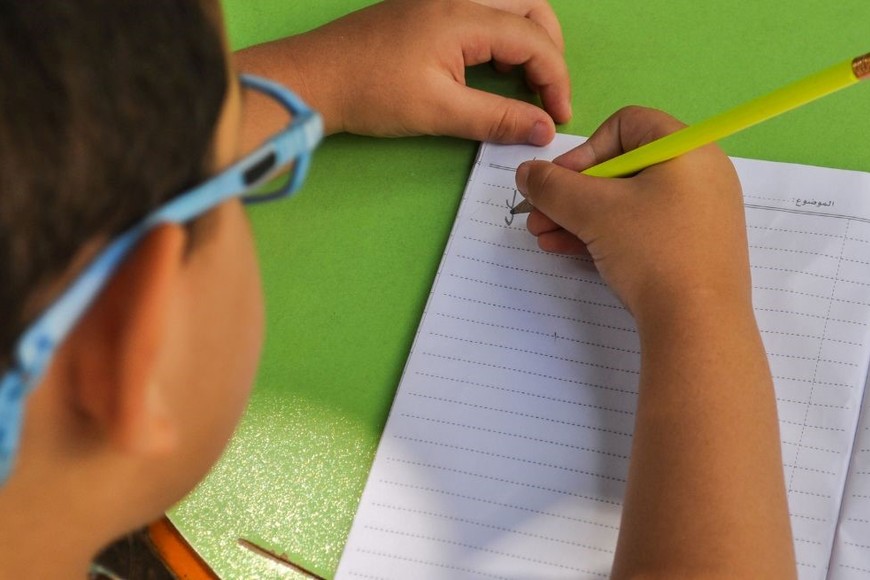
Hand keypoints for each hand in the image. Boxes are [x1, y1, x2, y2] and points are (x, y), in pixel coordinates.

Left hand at [236, 0, 570, 144]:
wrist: (314, 78)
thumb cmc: (370, 93)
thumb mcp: (439, 111)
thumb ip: (497, 118)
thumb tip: (542, 131)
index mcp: (463, 15)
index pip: (534, 39)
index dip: (555, 79)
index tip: (558, 117)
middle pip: (531, 6)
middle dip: (549, 49)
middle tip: (547, 93)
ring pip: (509, 3)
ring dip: (528, 37)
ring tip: (526, 81)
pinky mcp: (429, 6)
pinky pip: (484, 8)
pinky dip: (502, 33)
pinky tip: (494, 66)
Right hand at [515, 106, 748, 318]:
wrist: (699, 326)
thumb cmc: (652, 251)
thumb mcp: (593, 212)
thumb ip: (552, 186)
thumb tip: (527, 173)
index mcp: (687, 149)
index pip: (626, 125)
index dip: (584, 150)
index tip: (558, 183)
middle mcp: (700, 174)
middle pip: (622, 167)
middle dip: (572, 193)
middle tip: (538, 216)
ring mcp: (700, 214)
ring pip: (628, 202)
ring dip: (580, 217)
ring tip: (544, 238)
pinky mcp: (694, 248)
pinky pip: (644, 228)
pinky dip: (607, 234)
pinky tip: (568, 250)